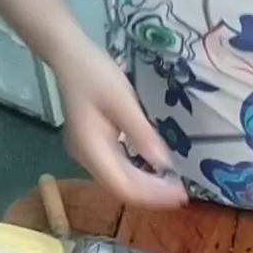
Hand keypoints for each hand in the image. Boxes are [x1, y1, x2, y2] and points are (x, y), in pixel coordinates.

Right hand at [54, 44, 186, 207]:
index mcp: (90, 148)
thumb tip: (164, 165)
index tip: (179, 195)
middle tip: (183, 193)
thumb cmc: (94, 74)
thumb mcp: (123, 101)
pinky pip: (117, 169)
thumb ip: (142, 134)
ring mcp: (88, 154)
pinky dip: (138, 175)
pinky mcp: (93, 147)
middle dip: (153, 194)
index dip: (152, 196)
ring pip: (119, 181)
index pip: (123, 186)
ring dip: (146, 187)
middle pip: (121, 188)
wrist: (69, 56)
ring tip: (173, 187)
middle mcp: (86, 158)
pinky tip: (156, 173)